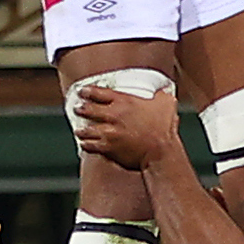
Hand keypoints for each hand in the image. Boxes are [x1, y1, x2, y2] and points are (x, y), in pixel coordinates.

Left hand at [67, 73, 184, 172]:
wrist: (160, 151)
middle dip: (81, 109)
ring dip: (81, 130)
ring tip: (78, 130)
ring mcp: (108, 132)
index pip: (99, 93)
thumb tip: (163, 91)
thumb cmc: (163, 128)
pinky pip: (90, 146)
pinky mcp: (107, 148)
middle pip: (89, 110)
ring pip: (87, 129)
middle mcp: (113, 115)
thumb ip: (161, 96)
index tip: (82, 91)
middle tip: (78, 108)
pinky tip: (84, 144)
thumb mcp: (166, 104)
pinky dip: (86, 145)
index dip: (88, 91)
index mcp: (124, 101)